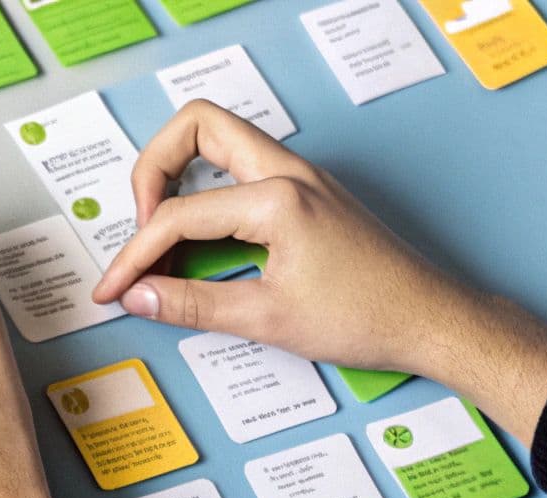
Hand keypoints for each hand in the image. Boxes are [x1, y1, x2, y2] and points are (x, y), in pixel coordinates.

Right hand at [90, 99, 482, 376]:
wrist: (430, 320)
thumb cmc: (368, 317)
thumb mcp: (267, 320)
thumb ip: (194, 304)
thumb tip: (140, 296)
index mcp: (278, 197)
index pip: (179, 214)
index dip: (135, 255)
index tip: (116, 289)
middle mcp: (290, 172)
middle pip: (197, 126)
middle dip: (152, 170)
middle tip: (139, 227)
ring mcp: (302, 178)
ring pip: (220, 142)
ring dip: (180, 178)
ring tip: (163, 237)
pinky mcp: (308, 194)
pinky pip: (242, 174)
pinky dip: (210, 197)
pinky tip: (203, 244)